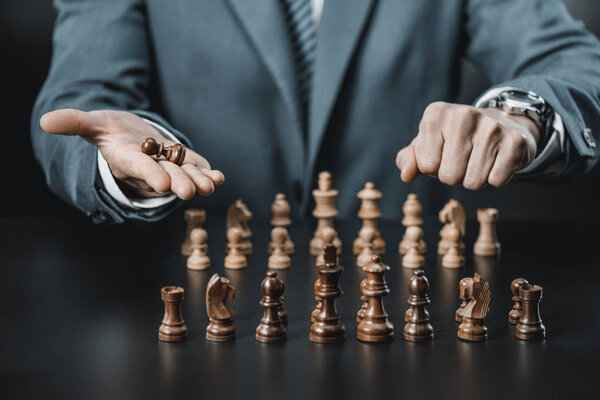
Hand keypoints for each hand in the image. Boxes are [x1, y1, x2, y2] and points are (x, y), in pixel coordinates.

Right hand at [40, 109, 223, 198]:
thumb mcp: (93, 123)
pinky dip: (208, 173)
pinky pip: (197, 168)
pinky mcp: (184, 161)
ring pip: (185, 175)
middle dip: (179, 182)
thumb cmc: (110, 130)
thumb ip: (74, 122)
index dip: (150, 175)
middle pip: (167, 176)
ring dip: (198, 181)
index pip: (140, 168)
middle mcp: (151, 168)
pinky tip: (219, 177)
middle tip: (189, 191)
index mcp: (129, 160)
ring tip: (211, 185)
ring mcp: (169, 166)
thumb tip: (45, 121)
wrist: (130, 135)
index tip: (161, 184)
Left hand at [395, 102, 540, 188]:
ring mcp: (492, 127)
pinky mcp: (515, 141)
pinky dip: (495, 178)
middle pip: (449, 177)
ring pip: (473, 182)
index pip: (426, 166)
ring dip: (475, 179)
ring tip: (480, 159)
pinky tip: (496, 160)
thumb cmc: (455, 140)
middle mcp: (463, 115)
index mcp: (435, 114)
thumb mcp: (426, 144)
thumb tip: (407, 175)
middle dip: (455, 176)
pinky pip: (496, 181)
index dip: (434, 168)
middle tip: (464, 159)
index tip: (444, 153)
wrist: (503, 124)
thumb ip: (409, 160)